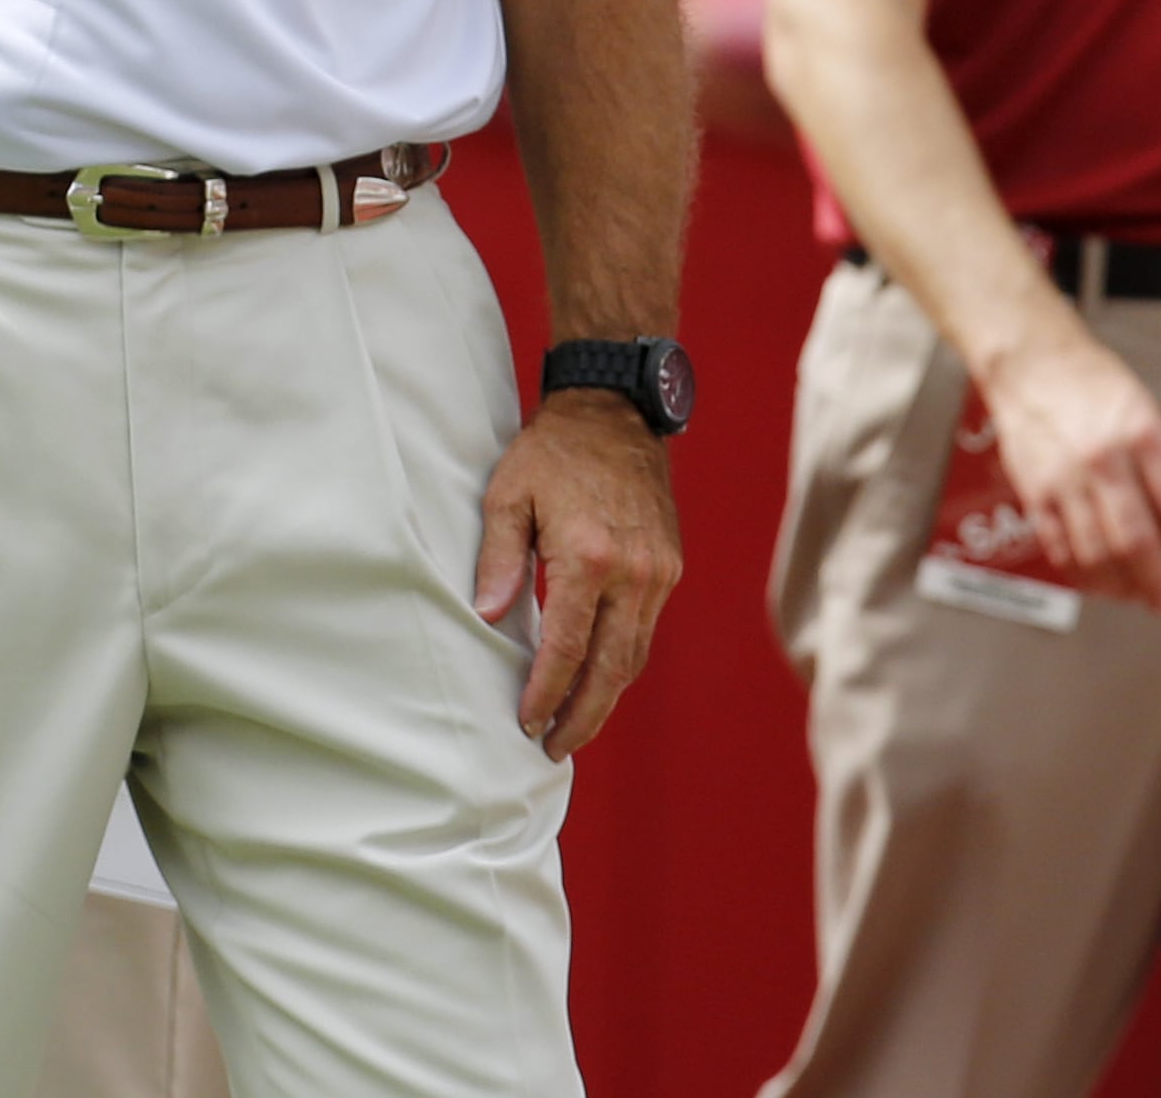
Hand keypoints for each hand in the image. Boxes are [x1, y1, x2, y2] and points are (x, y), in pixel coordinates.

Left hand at [474, 390, 680, 757]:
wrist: (615, 411)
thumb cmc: (552, 453)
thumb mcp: (507, 496)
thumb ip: (498, 559)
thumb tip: (491, 618)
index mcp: (588, 557)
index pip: (567, 650)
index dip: (545, 694)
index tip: (526, 723)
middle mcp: (633, 571)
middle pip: (610, 669)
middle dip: (581, 717)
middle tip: (551, 748)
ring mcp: (658, 571)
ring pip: (634, 656)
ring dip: (605, 697)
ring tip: (572, 726)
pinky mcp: (670, 565)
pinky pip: (646, 630)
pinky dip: (622, 663)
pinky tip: (598, 678)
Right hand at [979, 324, 1160, 612]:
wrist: (1032, 363)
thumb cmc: (1094, 385)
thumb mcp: (1146, 413)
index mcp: (1144, 435)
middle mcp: (1105, 459)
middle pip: (1136, 540)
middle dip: (1156, 582)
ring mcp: (1066, 478)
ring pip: (1096, 552)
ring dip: (1120, 586)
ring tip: (1134, 596)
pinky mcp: (1035, 492)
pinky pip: (1061, 548)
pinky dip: (1082, 574)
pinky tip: (1097, 582)